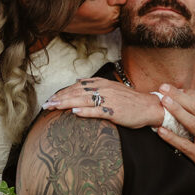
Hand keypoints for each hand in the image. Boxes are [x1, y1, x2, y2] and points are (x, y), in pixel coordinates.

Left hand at [42, 77, 164, 128]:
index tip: (49, 98)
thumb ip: (95, 85)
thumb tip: (77, 82)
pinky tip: (74, 113)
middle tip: (45, 105)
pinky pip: (97, 110)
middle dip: (59, 98)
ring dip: (66, 103)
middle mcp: (103, 89)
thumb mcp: (111, 89)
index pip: (77, 87)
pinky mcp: (114, 111)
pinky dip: (85, 111)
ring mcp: (109, 100)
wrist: (149, 106)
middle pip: (77, 93)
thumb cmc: (130, 101)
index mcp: (101, 84)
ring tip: (54, 107)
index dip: (62, 93)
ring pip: (83, 100)